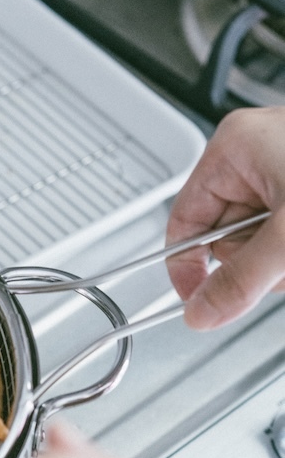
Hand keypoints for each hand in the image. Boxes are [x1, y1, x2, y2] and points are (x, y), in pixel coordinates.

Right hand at [166, 106, 284, 329]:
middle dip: (256, 260)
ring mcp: (282, 166)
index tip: (201, 303)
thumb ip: (242, 280)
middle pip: (226, 235)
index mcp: (234, 147)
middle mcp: (255, 151)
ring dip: (281, 258)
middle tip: (284, 261)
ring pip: (260, 237)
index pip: (184, 221)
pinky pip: (282, 229)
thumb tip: (202, 311)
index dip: (187, 268)